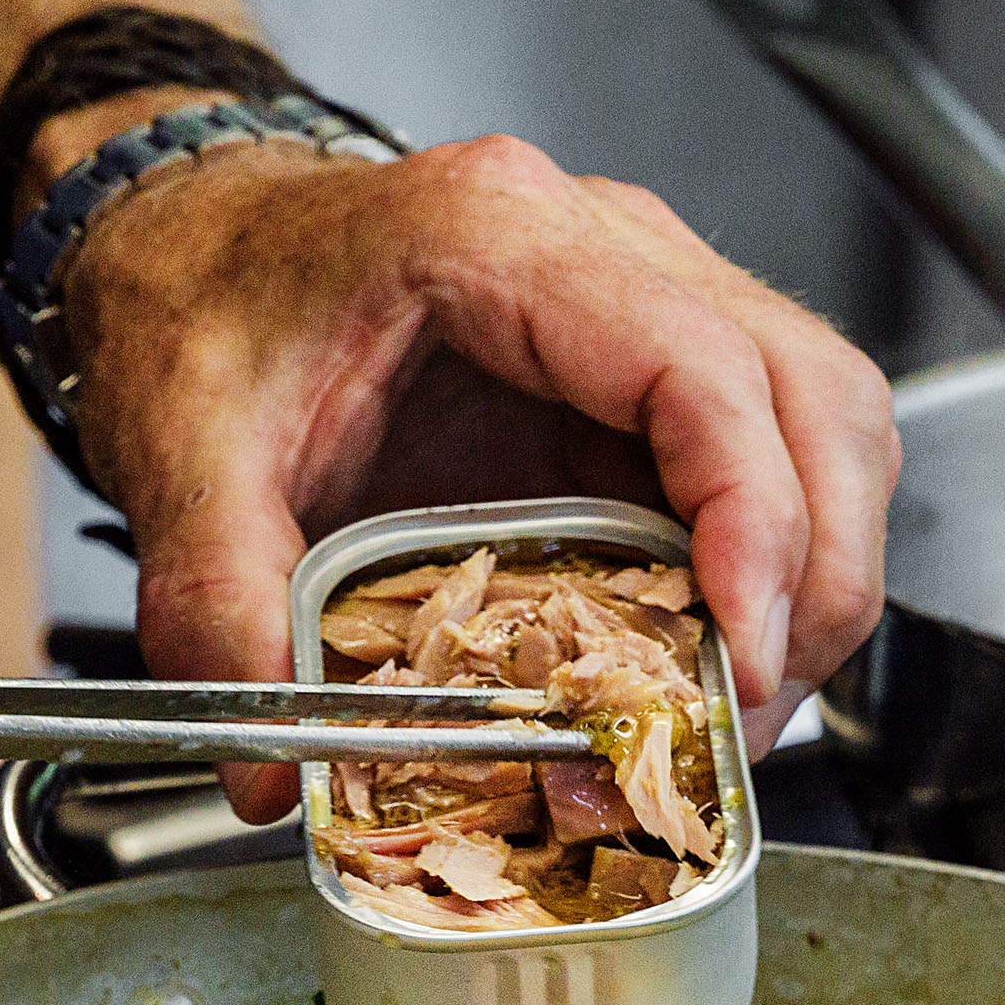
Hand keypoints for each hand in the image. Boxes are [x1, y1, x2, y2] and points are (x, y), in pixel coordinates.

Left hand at [59, 131, 900, 814]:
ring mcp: (645, 300)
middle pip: (814, 395)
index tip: (739, 650)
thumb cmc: (200, 302)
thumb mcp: (180, 453)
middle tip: (743, 717)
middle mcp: (605, 245)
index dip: (753, 519)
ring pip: (825, 428)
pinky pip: (768, 462)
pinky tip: (700, 664)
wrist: (186, 241)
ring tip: (729, 711)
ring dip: (810, 581)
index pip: (702, 367)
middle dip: (814, 577)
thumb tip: (270, 766)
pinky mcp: (647, 373)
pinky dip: (767, 573)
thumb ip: (218, 607)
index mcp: (496, 237)